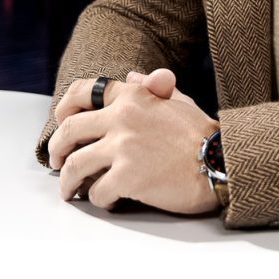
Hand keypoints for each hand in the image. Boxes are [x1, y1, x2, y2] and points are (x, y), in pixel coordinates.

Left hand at [48, 72, 219, 215]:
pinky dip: (100, 199)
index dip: (64, 108)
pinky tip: (109, 200)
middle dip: (57, 149)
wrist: (221, 164)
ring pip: (75, 166)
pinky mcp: (127, 177)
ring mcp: (123, 147)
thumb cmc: (202, 136)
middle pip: (69, 131)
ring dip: (69, 182)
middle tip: (57, 162)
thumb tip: (132, 77)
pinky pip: (98, 192)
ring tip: (71, 191)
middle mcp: (122, 117)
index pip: (83, 91)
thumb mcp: (177, 102)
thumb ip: (150, 90)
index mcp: (133, 97)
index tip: (61, 123)